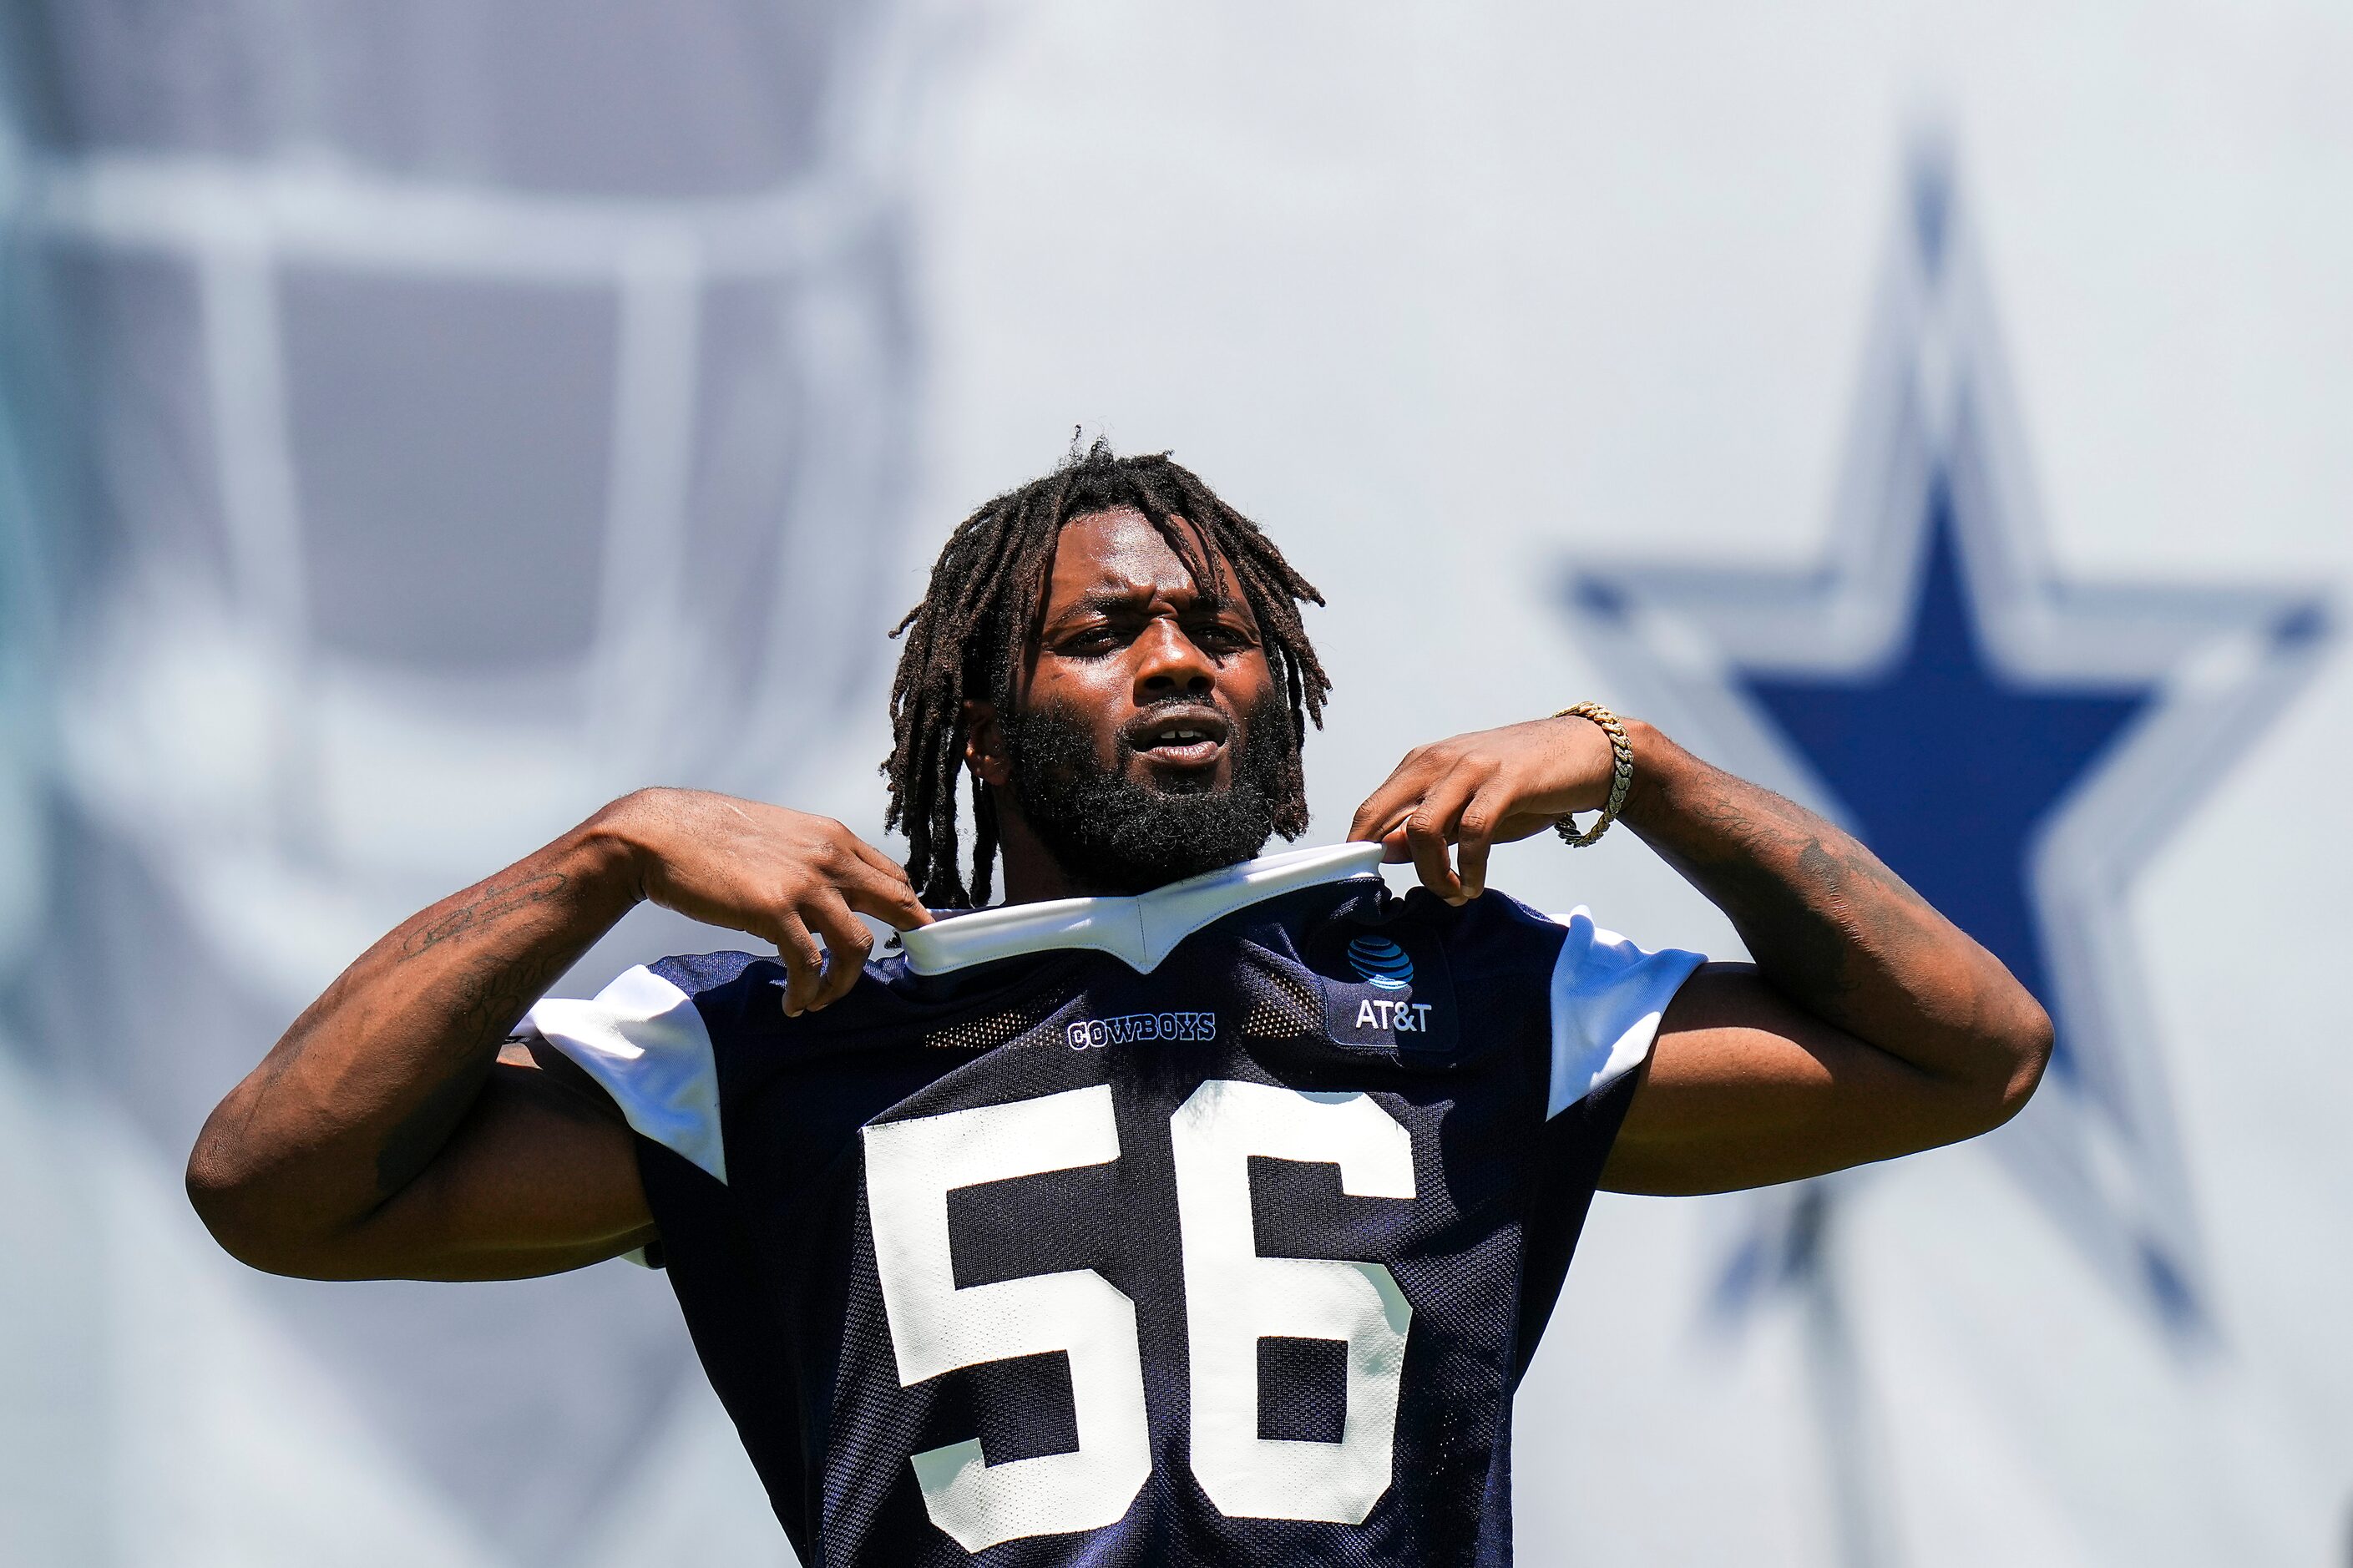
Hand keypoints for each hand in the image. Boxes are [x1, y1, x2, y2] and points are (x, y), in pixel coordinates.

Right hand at [607, 789, 932, 1014]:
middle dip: (905, 941)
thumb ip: (814, 863)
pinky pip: (809, 964)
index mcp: (834, 837)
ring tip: (820, 999)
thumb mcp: (782, 837)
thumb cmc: (715, 838)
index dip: (908, 910)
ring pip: (858, 945)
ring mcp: (805, 884)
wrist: (661, 835)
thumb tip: (833, 902)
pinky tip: (794, 1004)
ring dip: (844, 982)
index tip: (909, 936)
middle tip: (890, 970)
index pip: (895, 876)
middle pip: (896, 905)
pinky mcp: (774, 910)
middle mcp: (830, 857)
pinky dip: (807, 991)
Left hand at [1347, 714, 1622, 903]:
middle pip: (1385, 819)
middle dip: (1392, 867)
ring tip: (1455, 892)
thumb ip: (1427, 825)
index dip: (1359, 851)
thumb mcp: (1466, 806)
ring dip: (1434, 873)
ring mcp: (1471, 769)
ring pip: (1423, 828)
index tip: (1368, 888)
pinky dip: (1471, 867)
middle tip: (1422, 892)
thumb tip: (1384, 851)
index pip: (1370, 810)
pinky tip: (1477, 883)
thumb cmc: (1522, 785)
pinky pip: (1473, 832)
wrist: (1586, 752)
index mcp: (1421, 764)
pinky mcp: (1506, 782)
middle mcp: (1438, 761)